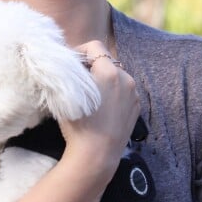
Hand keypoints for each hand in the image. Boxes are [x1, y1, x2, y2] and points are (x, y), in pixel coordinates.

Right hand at [61, 41, 139, 169]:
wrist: (96, 156)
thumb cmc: (78, 125)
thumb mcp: (68, 93)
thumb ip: (69, 71)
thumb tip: (66, 60)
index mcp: (109, 72)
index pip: (95, 46)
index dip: (80, 51)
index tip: (70, 62)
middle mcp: (126, 79)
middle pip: (106, 61)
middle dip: (92, 66)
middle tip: (77, 79)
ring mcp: (133, 94)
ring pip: (116, 76)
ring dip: (103, 79)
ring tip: (90, 95)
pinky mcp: (136, 108)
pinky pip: (123, 92)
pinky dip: (112, 93)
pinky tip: (101, 108)